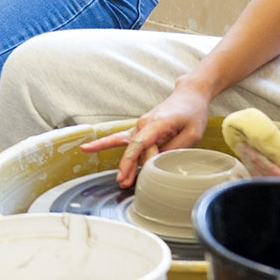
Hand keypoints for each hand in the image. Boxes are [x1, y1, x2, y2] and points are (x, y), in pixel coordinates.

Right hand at [78, 87, 213, 187]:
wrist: (188, 96)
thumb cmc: (192, 113)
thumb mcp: (193, 133)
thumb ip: (176, 148)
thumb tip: (160, 162)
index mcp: (157, 122)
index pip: (142, 143)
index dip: (138, 159)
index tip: (136, 173)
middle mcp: (143, 123)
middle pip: (135, 149)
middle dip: (129, 167)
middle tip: (125, 183)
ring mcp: (139, 126)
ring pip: (129, 148)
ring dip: (125, 164)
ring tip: (121, 181)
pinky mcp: (139, 130)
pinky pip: (119, 139)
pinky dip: (103, 144)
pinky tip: (87, 148)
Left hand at [236, 138, 279, 184]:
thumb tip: (270, 137)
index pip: (274, 173)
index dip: (258, 159)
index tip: (247, 147)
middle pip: (264, 179)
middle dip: (251, 162)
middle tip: (241, 146)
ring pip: (261, 184)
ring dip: (251, 167)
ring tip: (244, 151)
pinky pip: (264, 185)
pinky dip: (256, 172)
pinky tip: (251, 161)